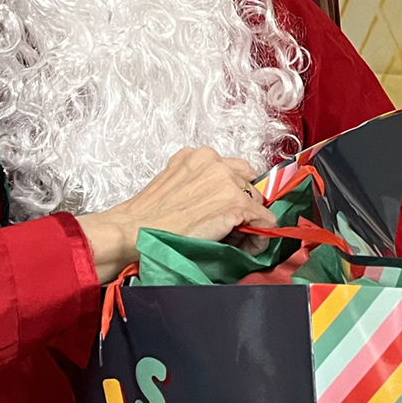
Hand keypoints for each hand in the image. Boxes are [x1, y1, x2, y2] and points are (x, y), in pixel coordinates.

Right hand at [75, 146, 276, 283]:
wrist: (136, 230)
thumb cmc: (148, 217)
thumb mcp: (173, 186)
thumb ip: (198, 185)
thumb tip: (221, 205)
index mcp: (196, 156)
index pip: (232, 170)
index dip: (232, 193)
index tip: (224, 213)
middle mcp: (213, 160)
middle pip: (248, 182)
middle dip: (243, 203)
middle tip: (228, 227)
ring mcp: (227, 180)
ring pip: (258, 201)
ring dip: (249, 220)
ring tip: (230, 238)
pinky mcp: (237, 203)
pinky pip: (266, 221)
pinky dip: (258, 238)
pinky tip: (241, 247)